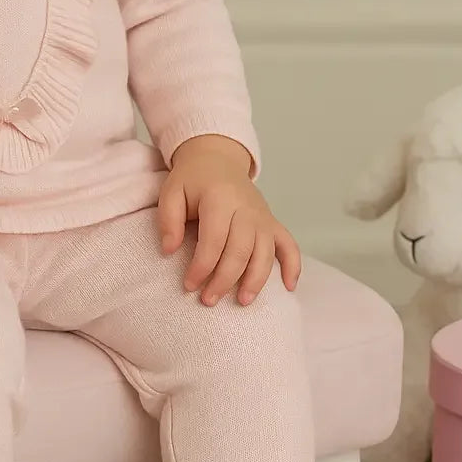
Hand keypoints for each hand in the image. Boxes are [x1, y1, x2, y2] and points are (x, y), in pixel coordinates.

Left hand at [158, 135, 300, 305]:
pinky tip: (289, 287)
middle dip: (225, 280)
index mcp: (220, 199)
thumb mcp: (172, 192)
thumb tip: (169, 250)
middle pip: (241, 251)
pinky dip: (294, 266)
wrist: (217, 160)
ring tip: (242, 302)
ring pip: (265, 253)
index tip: (189, 285)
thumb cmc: (192, 180)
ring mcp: (263, 216)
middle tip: (208, 300)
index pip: (214, 240)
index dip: (202, 266)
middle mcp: (247, 208)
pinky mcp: (272, 222)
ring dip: (255, 280)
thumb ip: (168, 219)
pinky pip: (289, 245)